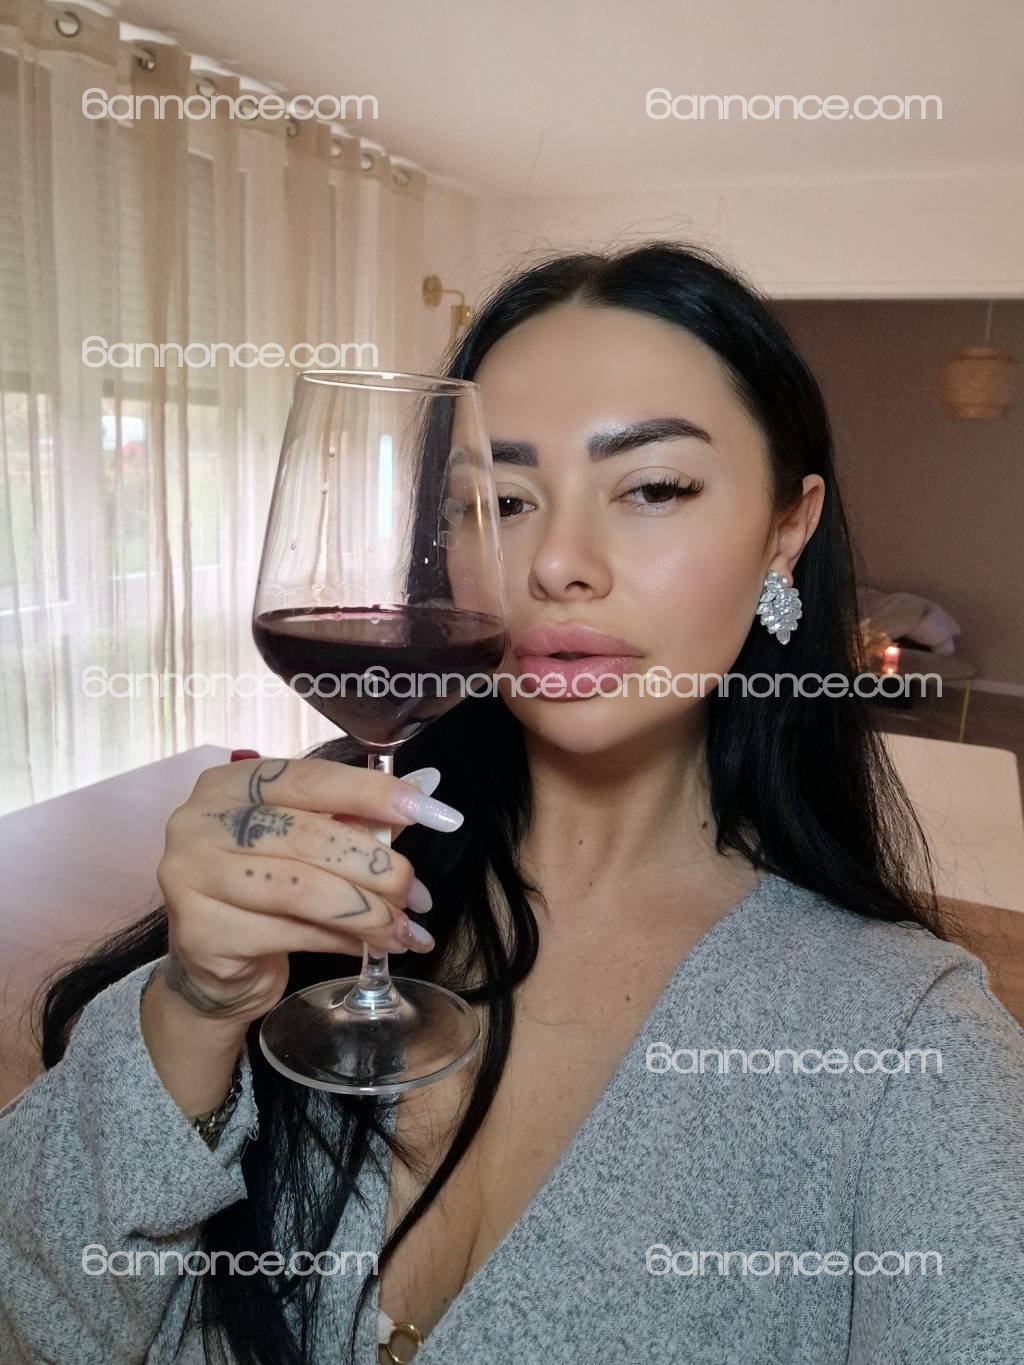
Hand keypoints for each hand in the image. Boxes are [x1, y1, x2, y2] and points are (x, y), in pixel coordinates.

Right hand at [154, 754, 462, 1027]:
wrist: (215, 968)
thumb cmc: (266, 892)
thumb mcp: (310, 843)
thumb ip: (359, 816)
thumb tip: (428, 789)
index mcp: (229, 784)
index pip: (310, 778)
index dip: (373, 793)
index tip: (429, 812)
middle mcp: (200, 822)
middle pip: (308, 835)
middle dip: (375, 866)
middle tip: (416, 892)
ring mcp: (192, 877)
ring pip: (302, 887)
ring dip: (366, 911)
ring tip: (402, 928)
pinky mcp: (201, 933)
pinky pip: (291, 932)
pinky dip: (342, 940)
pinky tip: (369, 947)